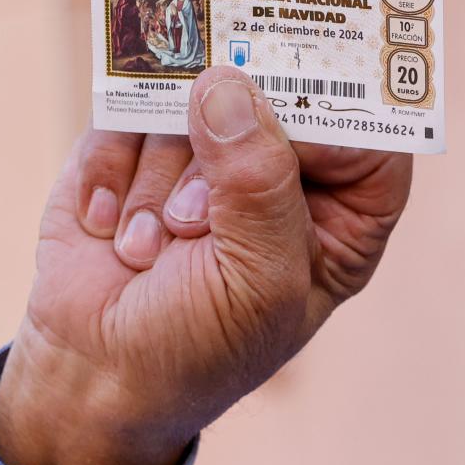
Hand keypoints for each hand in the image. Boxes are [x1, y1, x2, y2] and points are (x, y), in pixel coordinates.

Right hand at [0, 66, 412, 464]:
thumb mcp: (256, 284)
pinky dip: (111, 173)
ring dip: (159, 183)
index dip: (337, 122)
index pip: (371, 140)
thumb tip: (229, 90)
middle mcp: (280, 175)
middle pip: (277, 97)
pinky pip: (124, 112)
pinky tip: (109, 231)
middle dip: (224, 158)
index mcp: (339, 218)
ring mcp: (205, 153)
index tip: (283, 131)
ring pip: (191, 103)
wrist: (93, 374)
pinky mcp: (136, 144)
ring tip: (151, 252)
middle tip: (195, 219)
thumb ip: (260, 187)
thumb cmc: (197, 348)